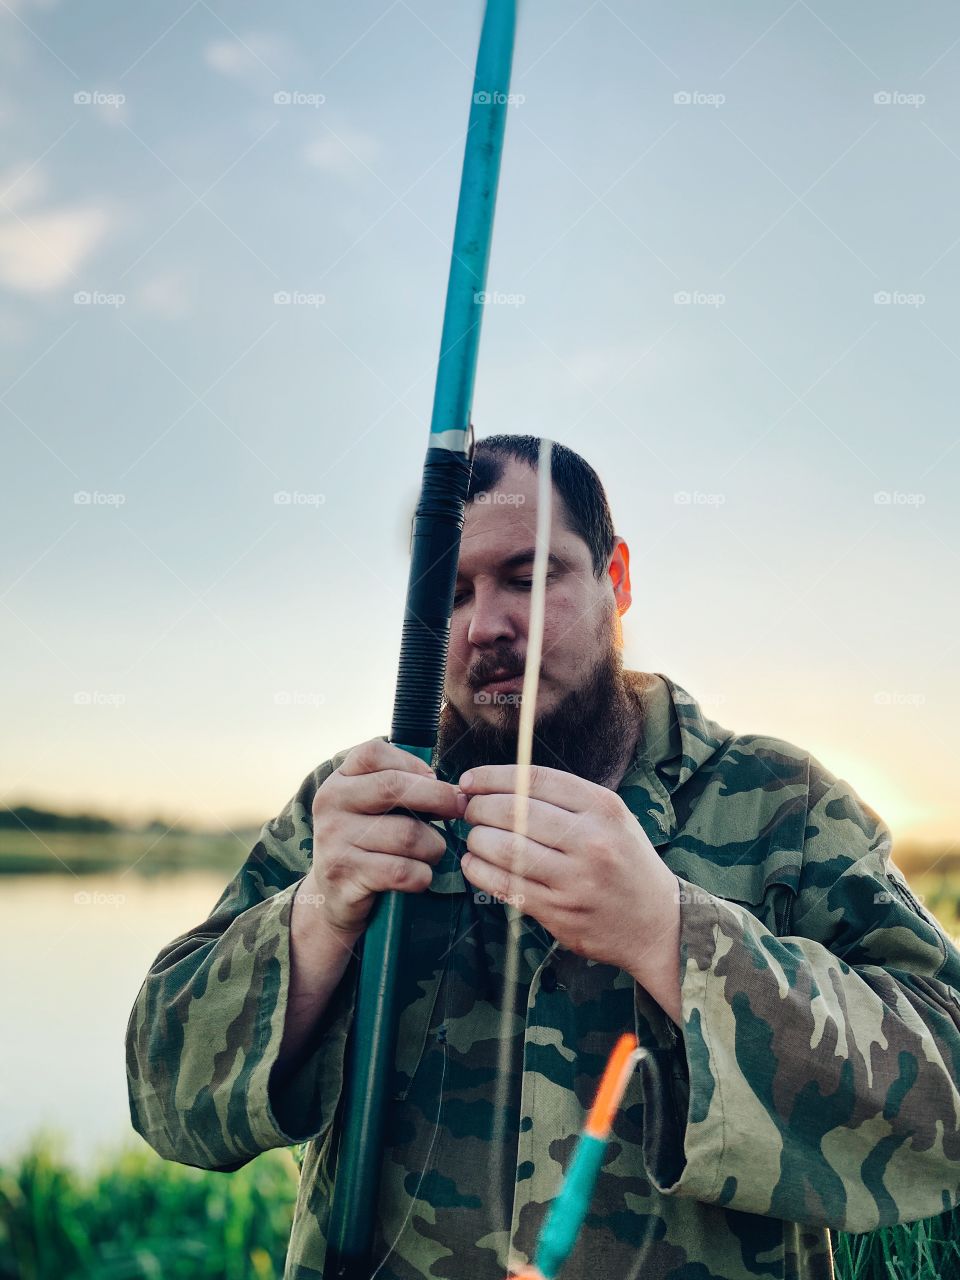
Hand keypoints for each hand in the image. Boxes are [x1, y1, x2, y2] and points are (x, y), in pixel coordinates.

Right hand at [302, 738, 463, 938]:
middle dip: (438, 797)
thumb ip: (401, 791)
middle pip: (394, 787)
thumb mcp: (369, 809)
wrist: (332, 898)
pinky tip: (420, 876)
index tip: (433, 778)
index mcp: (338, 782)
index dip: (411, 762)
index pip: (373, 753)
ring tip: (431, 851)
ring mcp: (335, 840)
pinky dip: (423, 875)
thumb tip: (455, 791)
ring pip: (408, 834)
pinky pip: (403, 871)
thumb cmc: (365, 845)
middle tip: (459, 808)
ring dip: (433, 846)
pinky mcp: (346, 875)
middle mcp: (331, 805)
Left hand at [458, 764, 680, 1002]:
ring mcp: (575, 879)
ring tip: (475, 838)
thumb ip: (563, 799)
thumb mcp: (611, 817)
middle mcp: (591, 840)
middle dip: (479, 808)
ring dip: (477, 840)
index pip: (533, 780)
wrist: (658, 922)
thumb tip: (498, 784)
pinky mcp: (559, 912)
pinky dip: (479, 871)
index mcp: (603, 807)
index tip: (469, 780)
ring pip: (504, 849)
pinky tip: (475, 864)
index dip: (492, 777)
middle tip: (469, 811)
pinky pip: (505, 885)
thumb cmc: (626, 861)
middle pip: (513, 811)